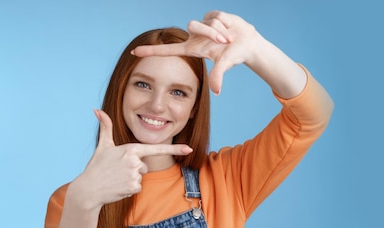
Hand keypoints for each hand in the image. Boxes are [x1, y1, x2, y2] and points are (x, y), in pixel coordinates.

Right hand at [78, 110, 192, 206]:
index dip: (175, 148)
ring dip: (130, 179)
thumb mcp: (102, 146)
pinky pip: (137, 188)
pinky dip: (128, 189)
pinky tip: (117, 186)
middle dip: (133, 169)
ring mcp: (135, 174)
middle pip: (144, 166)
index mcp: (131, 149)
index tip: (189, 149)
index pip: (156, 148)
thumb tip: (97, 110)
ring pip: (141, 177)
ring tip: (116, 178)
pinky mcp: (134, 187)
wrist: (88, 189)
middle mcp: (135, 161)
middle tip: (117, 170)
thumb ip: (105, 127)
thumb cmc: (96, 167)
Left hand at [132, 11, 262, 94]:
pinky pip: (216, 15)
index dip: (151, 51)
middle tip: (225, 40)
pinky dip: (226, 23)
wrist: (249, 43)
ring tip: (229, 37)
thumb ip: (218, 76)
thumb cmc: (234, 55)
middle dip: (211, 33)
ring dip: (219, 29)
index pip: (167, 50)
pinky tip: (230, 28)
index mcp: (193, 48)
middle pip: (192, 26)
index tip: (134, 52)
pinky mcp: (212, 15)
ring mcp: (202, 24)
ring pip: (205, 21)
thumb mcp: (225, 64)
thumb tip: (216, 91)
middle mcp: (194, 36)